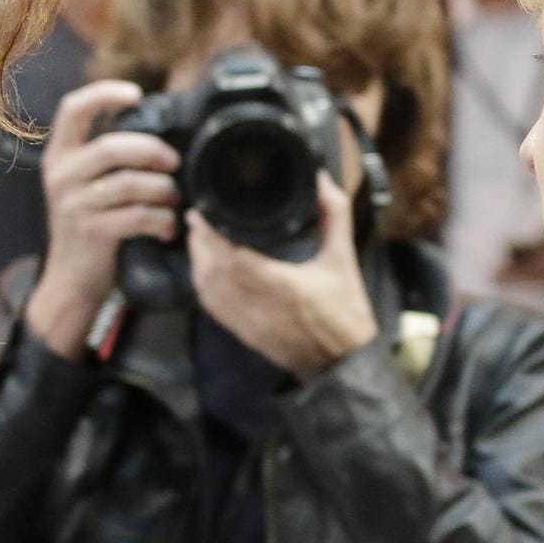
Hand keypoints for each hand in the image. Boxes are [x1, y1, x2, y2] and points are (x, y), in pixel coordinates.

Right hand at [25, 80, 180, 359]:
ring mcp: (74, 205)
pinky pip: (138, 217)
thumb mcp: (86, 186)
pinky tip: (168, 228)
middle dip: (153, 151)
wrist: (72, 281)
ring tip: (175, 200)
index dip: (104, 94)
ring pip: (130, 183)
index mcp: (60, 156)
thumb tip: (159, 130)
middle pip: (112, 146)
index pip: (73, 109)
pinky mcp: (92, 232)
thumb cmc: (91, 226)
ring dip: (163, 190)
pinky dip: (162, 221)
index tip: (136, 94)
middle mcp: (61, 175)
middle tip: (175, 162)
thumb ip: (108, 159)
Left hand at [187, 172, 377, 379]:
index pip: (233, 259)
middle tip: (197, 218)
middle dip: (199, 243)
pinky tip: (204, 269)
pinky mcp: (244, 335)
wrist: (343, 363)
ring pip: (207, 291)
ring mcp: (248, 324)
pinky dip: (203, 286)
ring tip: (198, 238)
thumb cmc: (346, 310)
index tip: (203, 212)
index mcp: (284, 286)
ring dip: (197, 263)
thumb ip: (334, 216)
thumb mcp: (344, 259)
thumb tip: (322, 179)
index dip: (211, 235)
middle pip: (212, 273)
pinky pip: (213, 308)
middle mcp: (260, 307)